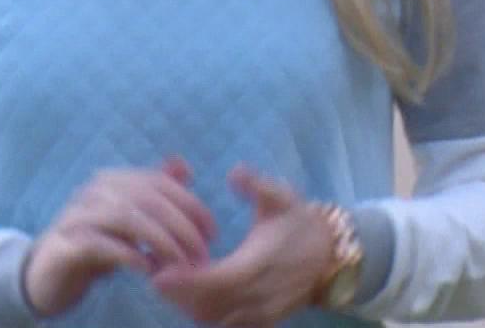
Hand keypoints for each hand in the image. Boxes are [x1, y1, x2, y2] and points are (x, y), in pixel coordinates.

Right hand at [23, 156, 217, 317]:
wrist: (47, 275)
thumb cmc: (95, 245)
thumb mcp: (129, 219)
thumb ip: (153, 193)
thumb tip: (182, 165)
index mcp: (112, 180)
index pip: (159, 182)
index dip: (190, 205)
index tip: (212, 232)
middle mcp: (93, 191)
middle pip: (146, 198)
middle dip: (181, 227)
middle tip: (201, 255)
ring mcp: (76, 216)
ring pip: (127, 218)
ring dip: (161, 241)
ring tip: (180, 264)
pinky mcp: (65, 245)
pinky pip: (101, 244)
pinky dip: (129, 254)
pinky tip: (148, 269)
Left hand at [149, 165, 335, 327]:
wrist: (330, 256)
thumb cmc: (299, 222)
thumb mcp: (282, 196)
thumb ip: (257, 185)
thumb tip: (235, 173)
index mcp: (259, 264)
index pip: (216, 281)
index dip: (185, 281)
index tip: (159, 272)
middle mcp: (259, 295)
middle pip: (208, 307)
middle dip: (178, 294)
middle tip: (154, 273)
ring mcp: (261, 313)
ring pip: (214, 320)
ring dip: (188, 306)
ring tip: (168, 282)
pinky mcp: (262, 322)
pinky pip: (226, 326)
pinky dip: (205, 315)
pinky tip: (190, 296)